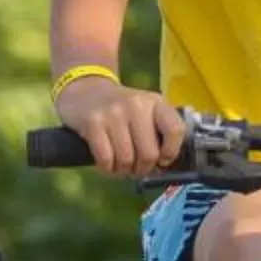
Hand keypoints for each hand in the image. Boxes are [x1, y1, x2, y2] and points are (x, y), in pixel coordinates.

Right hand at [55, 74, 187, 175]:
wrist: (85, 90)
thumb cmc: (121, 108)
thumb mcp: (145, 111)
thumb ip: (158, 131)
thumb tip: (163, 166)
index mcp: (155, 102)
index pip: (175, 130)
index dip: (171, 152)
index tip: (162, 160)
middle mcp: (136, 105)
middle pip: (149, 154)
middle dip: (142, 169)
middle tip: (135, 168)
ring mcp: (113, 113)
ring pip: (126, 160)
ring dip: (123, 171)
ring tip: (120, 166)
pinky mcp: (93, 123)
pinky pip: (106, 159)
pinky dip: (107, 169)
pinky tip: (107, 164)